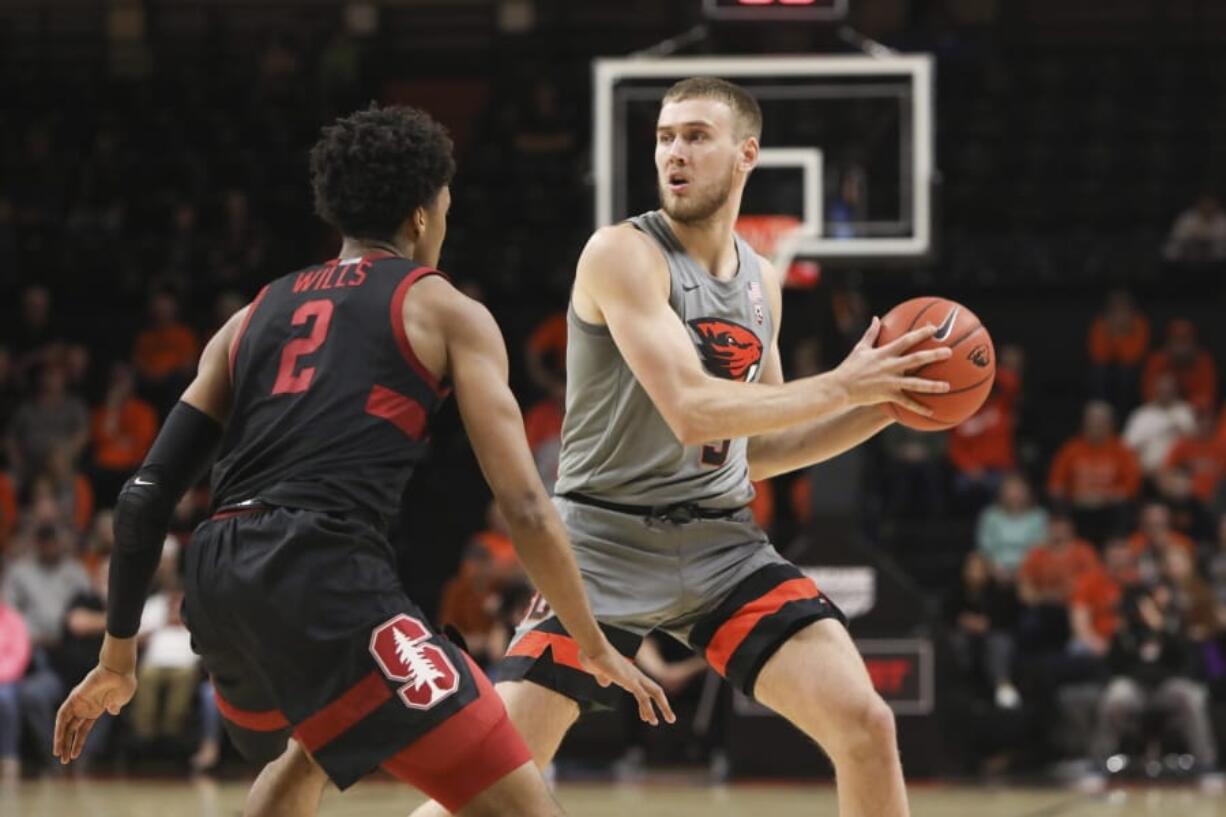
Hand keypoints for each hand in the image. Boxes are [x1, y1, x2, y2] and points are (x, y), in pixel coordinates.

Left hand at [53, 663, 136, 763]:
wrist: (119, 671)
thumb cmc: (124, 683)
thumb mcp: (121, 700)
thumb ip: (115, 706)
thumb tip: (113, 711)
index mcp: (97, 710)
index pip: (83, 730)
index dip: (79, 742)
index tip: (75, 755)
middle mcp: (85, 708)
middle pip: (72, 730)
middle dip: (68, 745)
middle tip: (64, 761)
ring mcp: (79, 704)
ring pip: (65, 726)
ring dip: (61, 740)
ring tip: (59, 755)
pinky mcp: (74, 698)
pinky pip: (63, 716)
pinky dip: (59, 729)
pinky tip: (58, 741)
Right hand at [579, 644, 675, 725]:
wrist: (592, 648)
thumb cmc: (593, 656)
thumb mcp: (600, 671)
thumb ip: (604, 677)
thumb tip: (604, 682)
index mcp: (629, 674)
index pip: (645, 689)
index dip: (647, 704)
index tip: (646, 717)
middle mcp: (635, 675)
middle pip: (656, 690)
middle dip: (664, 705)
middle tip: (671, 719)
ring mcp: (634, 677)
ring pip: (655, 692)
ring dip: (663, 708)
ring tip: (668, 721)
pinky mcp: (630, 680)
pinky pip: (643, 697)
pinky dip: (648, 709)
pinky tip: (649, 719)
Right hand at [833, 318, 951, 416]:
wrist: (840, 387)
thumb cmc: (849, 367)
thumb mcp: (860, 348)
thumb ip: (871, 333)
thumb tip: (876, 318)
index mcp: (884, 353)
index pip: (906, 340)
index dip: (921, 333)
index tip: (934, 328)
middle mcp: (889, 366)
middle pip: (915, 359)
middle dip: (933, 355)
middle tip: (949, 352)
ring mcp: (889, 381)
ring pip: (915, 383)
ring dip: (932, 385)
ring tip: (947, 386)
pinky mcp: (887, 395)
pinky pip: (906, 402)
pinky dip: (918, 407)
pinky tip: (931, 411)